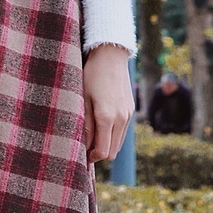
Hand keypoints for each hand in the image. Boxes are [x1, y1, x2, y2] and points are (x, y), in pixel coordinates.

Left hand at [82, 45, 134, 165]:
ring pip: (118, 144)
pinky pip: (122, 132)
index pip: (102, 151)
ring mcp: (128, 115)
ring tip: (93, 136)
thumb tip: (85, 146)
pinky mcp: (130, 110)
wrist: (111, 55)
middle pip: (112, 152)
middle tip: (86, 147)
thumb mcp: (83, 98)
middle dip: (99, 154)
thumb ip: (86, 124)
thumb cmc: (92, 75)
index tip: (81, 155)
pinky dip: (113, 135)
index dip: (91, 157)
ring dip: (107, 145)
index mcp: (107, 117)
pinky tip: (103, 126)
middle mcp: (121, 119)